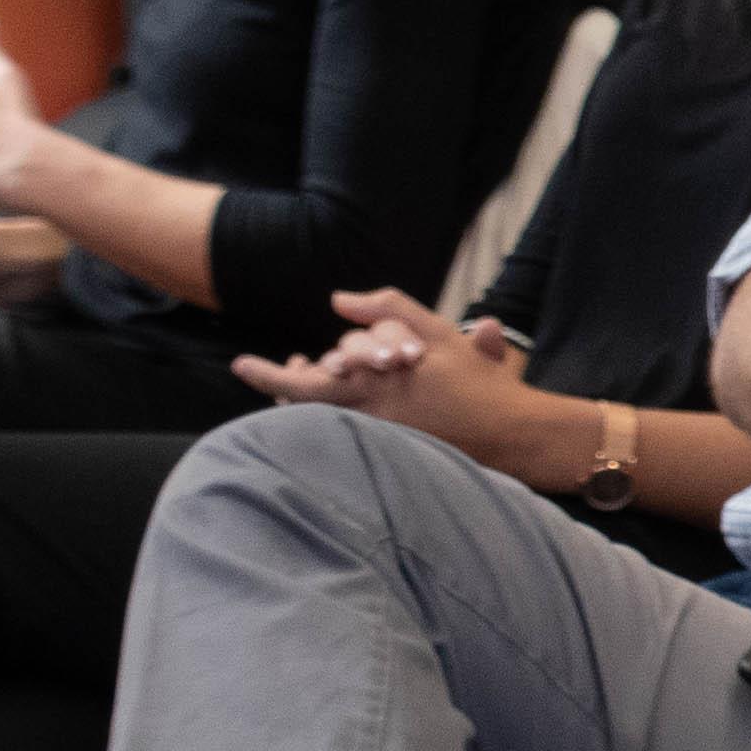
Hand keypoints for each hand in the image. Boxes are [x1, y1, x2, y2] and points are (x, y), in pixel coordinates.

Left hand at [233, 288, 550, 468]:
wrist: (510, 433)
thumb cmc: (476, 381)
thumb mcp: (437, 333)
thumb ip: (389, 309)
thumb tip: (340, 298)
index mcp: (372, 386)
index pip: (302, 385)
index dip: (266, 376)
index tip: (240, 366)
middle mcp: (367, 416)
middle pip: (306, 407)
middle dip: (285, 386)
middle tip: (274, 369)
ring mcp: (379, 438)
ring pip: (325, 421)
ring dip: (309, 401)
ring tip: (301, 379)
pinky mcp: (394, 452)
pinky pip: (350, 436)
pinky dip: (335, 417)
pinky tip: (335, 408)